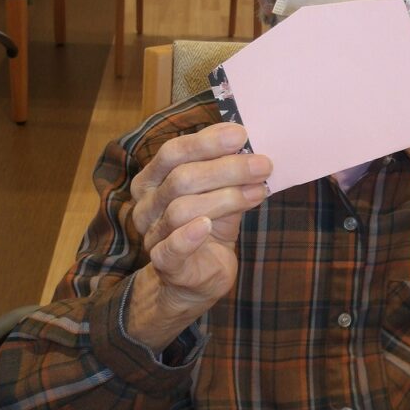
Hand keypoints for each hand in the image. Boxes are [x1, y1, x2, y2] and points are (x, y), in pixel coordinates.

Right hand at [127, 123, 271, 351]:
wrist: (202, 275)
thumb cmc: (211, 225)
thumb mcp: (222, 192)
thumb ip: (229, 171)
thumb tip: (251, 147)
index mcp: (154, 178)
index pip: (173, 151)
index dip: (207, 142)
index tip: (241, 134)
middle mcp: (146, 204)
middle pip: (181, 178)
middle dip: (226, 169)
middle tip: (262, 164)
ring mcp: (152, 235)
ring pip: (182, 209)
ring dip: (225, 198)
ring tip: (258, 192)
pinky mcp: (165, 265)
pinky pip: (171, 249)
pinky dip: (188, 236)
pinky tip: (208, 226)